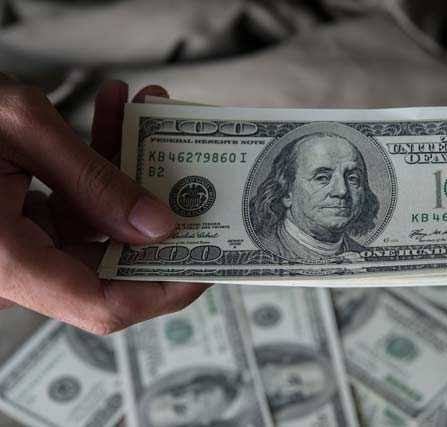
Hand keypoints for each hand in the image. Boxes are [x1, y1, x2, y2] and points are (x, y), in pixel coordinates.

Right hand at [0, 76, 207, 333]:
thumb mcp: (19, 129)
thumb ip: (95, 181)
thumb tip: (160, 228)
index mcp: (7, 262)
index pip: (108, 305)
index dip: (167, 287)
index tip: (210, 257)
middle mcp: (16, 265)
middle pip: (115, 264)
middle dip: (160, 212)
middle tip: (197, 171)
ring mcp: (20, 244)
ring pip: (101, 225)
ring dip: (132, 169)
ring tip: (152, 114)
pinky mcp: (22, 220)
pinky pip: (76, 202)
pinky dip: (99, 161)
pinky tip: (117, 111)